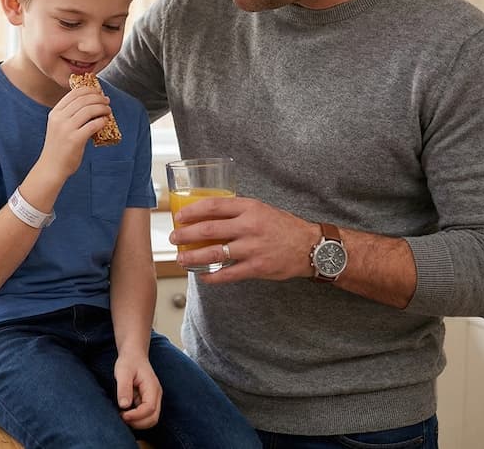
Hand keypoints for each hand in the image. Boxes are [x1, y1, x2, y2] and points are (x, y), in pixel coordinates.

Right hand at [36, 86, 109, 178]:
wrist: (51, 167)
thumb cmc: (58, 148)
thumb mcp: (58, 127)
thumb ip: (69, 115)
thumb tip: (90, 104)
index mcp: (55, 113)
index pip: (73, 94)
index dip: (88, 90)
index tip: (98, 91)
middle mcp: (59, 118)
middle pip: (83, 100)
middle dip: (98, 98)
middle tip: (106, 100)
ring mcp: (66, 129)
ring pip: (89, 110)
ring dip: (102, 108)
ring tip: (108, 110)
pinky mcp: (75, 140)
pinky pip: (93, 125)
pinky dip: (101, 121)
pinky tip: (105, 121)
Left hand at [114, 352, 160, 429]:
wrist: (134, 355)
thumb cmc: (129, 362)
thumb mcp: (123, 372)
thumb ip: (124, 388)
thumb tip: (124, 406)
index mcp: (152, 387)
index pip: (149, 409)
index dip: (136, 415)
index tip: (122, 414)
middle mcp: (156, 395)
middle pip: (153, 418)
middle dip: (137, 423)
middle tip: (121, 417)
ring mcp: (154, 399)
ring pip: (151, 419)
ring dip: (137, 422)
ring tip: (122, 415)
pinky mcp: (148, 401)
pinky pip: (146, 416)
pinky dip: (137, 419)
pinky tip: (125, 413)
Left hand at [170, 197, 319, 282]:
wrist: (310, 246)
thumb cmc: (284, 226)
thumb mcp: (261, 209)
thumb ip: (239, 212)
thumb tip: (210, 215)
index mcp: (250, 208)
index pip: (213, 205)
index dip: (192, 211)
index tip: (179, 216)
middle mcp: (249, 226)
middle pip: (208, 229)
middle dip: (185, 234)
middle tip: (173, 238)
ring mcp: (252, 248)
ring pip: (214, 253)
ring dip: (192, 257)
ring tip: (180, 258)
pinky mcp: (257, 267)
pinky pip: (228, 274)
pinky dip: (212, 277)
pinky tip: (202, 276)